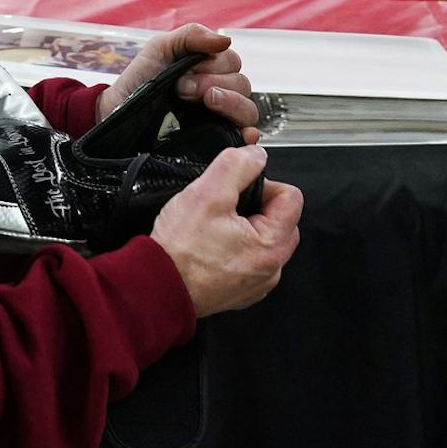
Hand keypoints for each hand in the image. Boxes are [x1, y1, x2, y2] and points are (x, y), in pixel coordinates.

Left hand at [98, 23, 260, 141]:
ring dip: (230, 103)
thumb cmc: (140, 79)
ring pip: (248, 109)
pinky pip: (246, 137)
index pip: (232, 62)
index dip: (213, 66)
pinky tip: (241, 133)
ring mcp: (219, 117)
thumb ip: (192, 36)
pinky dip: (249, 134)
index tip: (184, 74)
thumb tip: (225, 40)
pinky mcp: (216, 139)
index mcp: (209, 68)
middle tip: (183, 89)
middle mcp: (220, 91)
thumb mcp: (161, 48)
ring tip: (205, 102)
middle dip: (214, 83)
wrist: (120, 113)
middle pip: (242, 84)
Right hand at [150, 145, 301, 315]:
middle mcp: (271, 270)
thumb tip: (256, 156)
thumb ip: (237, 165)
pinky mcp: (240, 291)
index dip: (263, 184)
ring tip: (215, 228)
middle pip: (281, 219)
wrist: (156, 288)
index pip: (290, 196)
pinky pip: (249, 259)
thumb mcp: (207, 192)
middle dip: (257, 207)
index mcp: (272, 246)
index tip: (238, 190)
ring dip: (245, 228)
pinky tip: (211, 247)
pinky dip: (235, 249)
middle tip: (224, 208)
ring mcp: (256, 283)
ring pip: (264, 239)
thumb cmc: (179, 251)